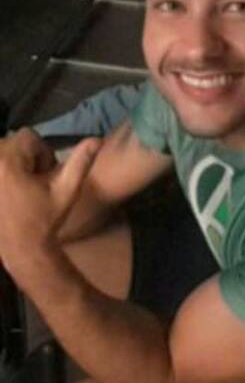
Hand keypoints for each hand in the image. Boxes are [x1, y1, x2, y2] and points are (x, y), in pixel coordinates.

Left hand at [0, 129, 99, 278]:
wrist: (21, 246)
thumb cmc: (46, 218)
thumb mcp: (67, 190)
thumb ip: (80, 162)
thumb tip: (96, 139)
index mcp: (8, 159)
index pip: (29, 136)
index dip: (43, 155)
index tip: (44, 177)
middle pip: (13, 143)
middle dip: (26, 159)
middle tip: (34, 185)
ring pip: (3, 153)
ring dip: (14, 166)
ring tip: (22, 189)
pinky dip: (4, 174)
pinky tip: (9, 194)